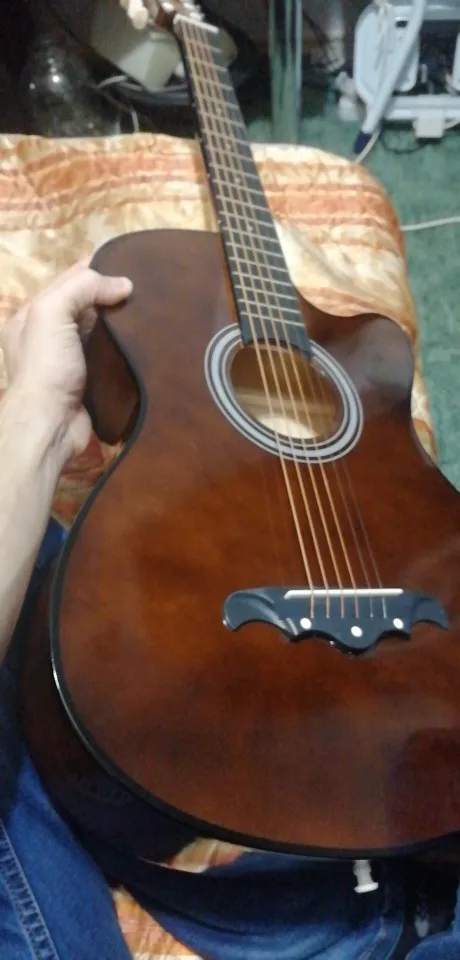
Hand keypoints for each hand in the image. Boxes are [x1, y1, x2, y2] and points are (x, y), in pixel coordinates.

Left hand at [0, 260, 132, 466]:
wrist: (50, 424)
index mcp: (32, 316)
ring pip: (98, 332)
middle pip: (84, 306)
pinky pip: (109, 358)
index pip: (68, 281)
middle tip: (146, 288)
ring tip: (151, 312)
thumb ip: (82, 288)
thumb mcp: (51, 312)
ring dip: (121, 323)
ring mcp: (68, 361)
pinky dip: (124, 349)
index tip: (130, 263)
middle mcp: (48, 337)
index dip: (96, 269)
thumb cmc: (46, 366)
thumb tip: (124, 285)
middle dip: (111, 295)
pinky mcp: (88, 383)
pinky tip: (144, 343)